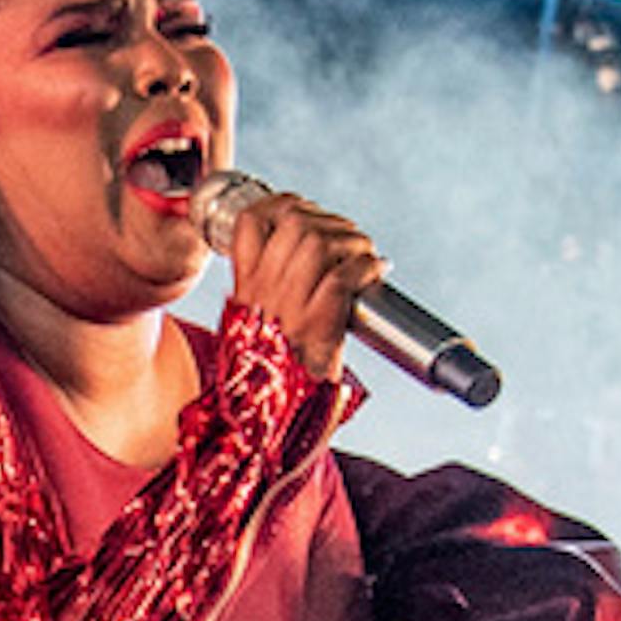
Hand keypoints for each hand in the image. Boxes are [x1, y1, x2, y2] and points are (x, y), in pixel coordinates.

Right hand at [227, 193, 386, 382]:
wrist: (278, 416)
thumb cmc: (279, 369)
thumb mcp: (257, 320)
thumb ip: (273, 283)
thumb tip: (314, 242)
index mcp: (246, 287)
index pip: (251, 220)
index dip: (282, 204)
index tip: (304, 211)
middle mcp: (262, 293)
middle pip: (295, 224)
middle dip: (331, 221)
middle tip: (351, 241)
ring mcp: (288, 310)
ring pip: (320, 243)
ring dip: (353, 242)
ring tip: (365, 256)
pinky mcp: (318, 327)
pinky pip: (343, 277)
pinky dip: (365, 267)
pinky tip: (374, 272)